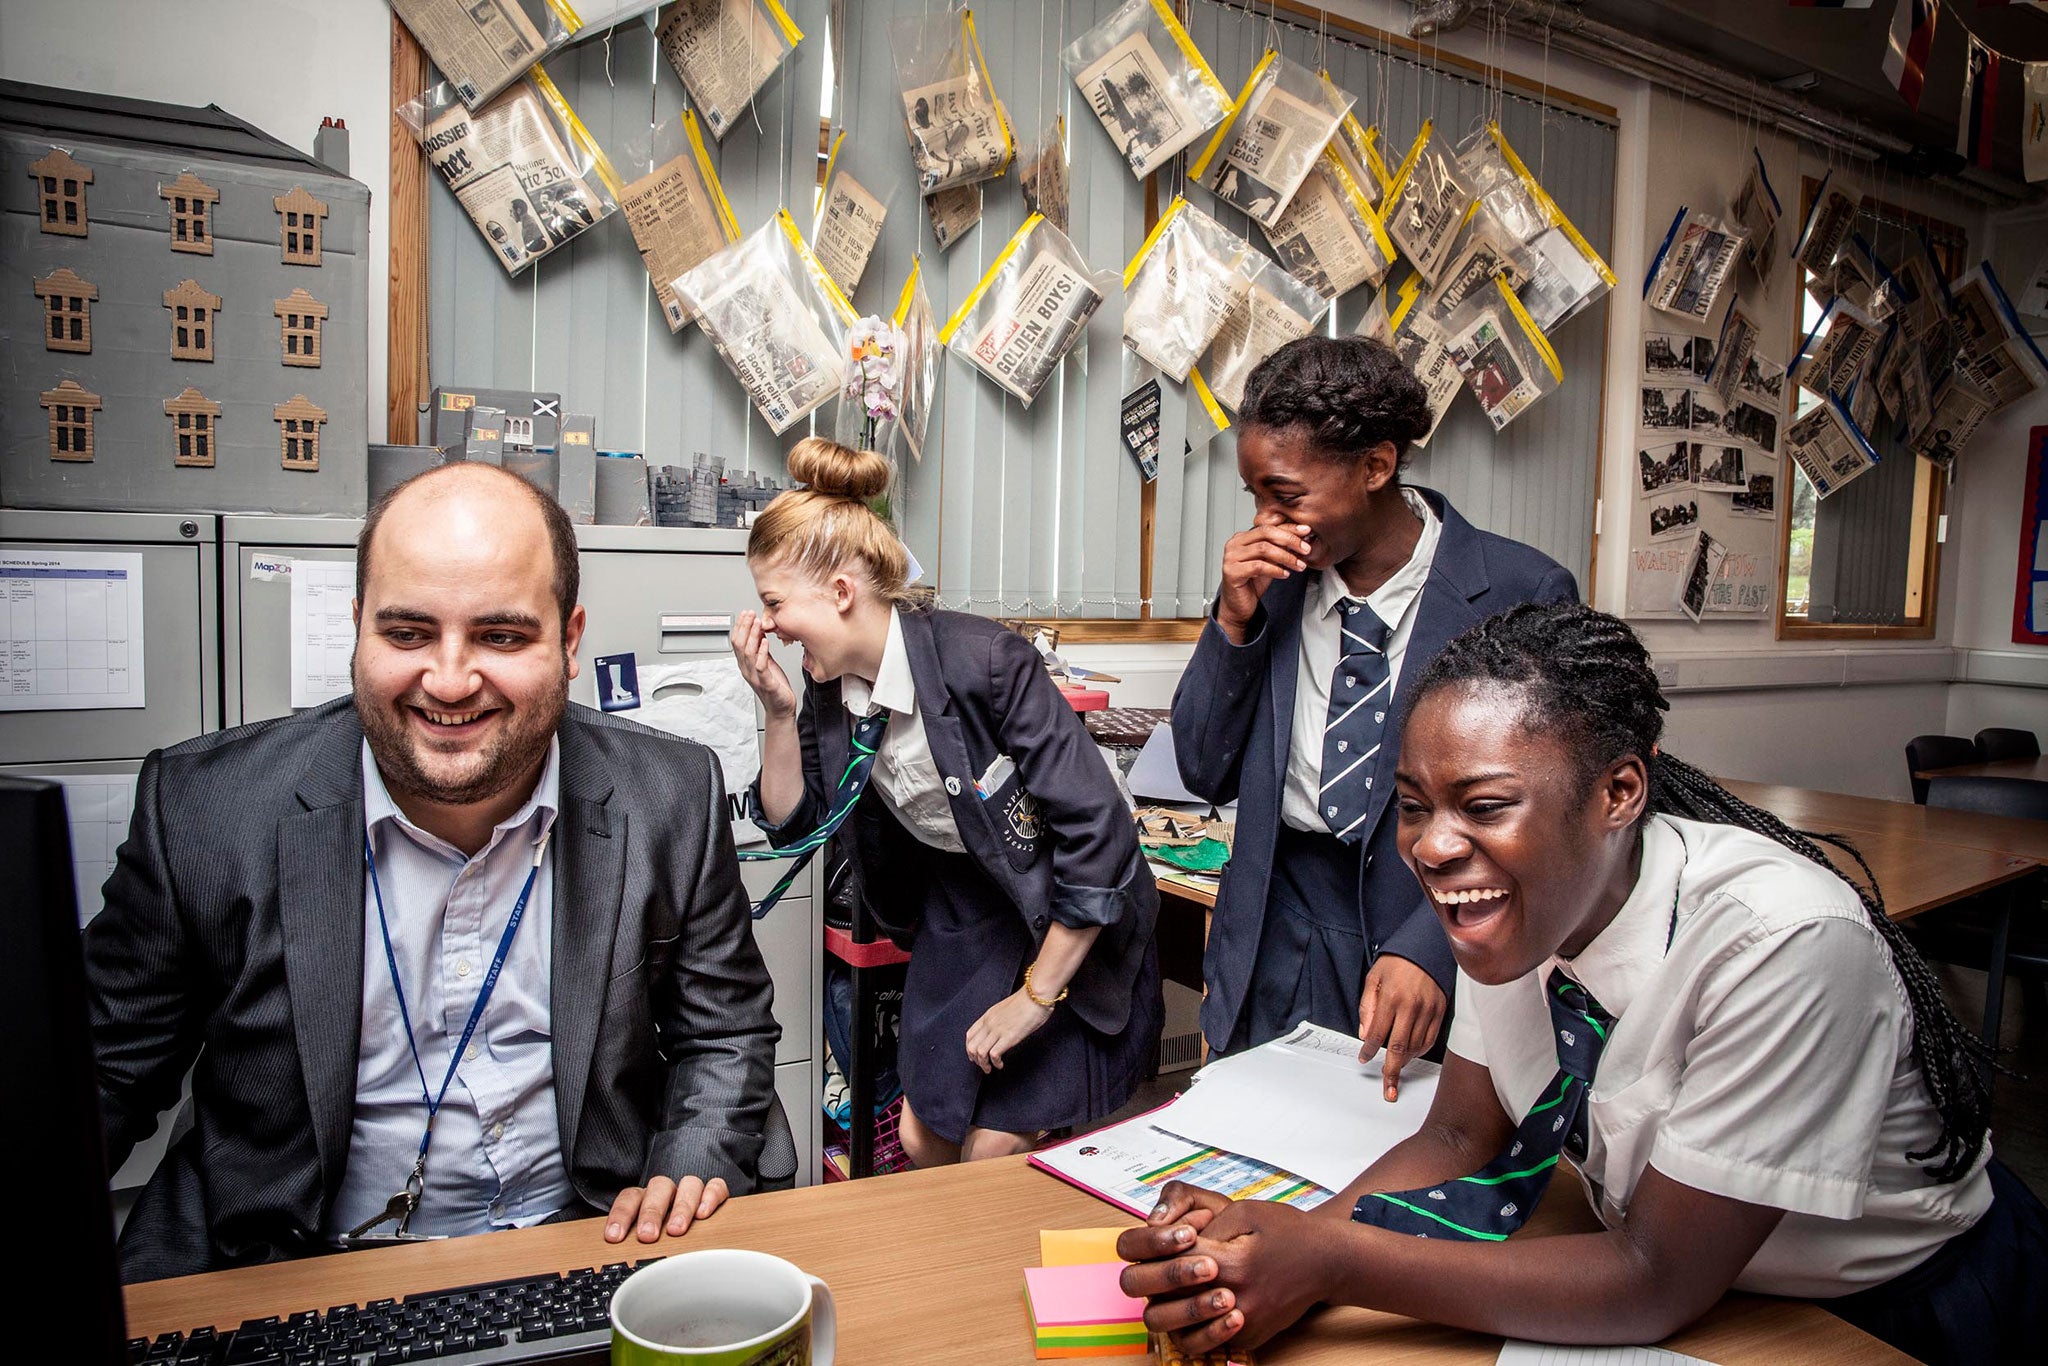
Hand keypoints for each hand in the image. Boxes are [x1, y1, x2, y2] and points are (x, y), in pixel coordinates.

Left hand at [603, 1175, 729, 1243]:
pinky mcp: (715, 1194)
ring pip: (688, 1184)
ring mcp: (691, 1192)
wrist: (699, 1238)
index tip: (614, 1236)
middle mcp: (668, 1192)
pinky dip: (710, 1197)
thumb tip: (621, 1269)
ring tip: (676, 1230)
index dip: (621, 1214)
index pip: (630, 1197)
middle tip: (648, 1235)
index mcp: (645, 1199)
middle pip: (659, 1188)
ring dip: (681, 1207)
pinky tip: (703, 1214)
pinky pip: (716, 1186)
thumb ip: (634, 1248)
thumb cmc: (663, 1242)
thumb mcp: (645, 1244)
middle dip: (652, 1212)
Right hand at [729, 611, 795, 718]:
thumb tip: (760, 632)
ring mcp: (755, 677)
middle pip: (739, 645)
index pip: (737, 642)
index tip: (745, 613)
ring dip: (752, 636)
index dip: (740, 627)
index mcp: (746, 664)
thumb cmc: (775, 687)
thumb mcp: (767, 663)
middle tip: (749, 614)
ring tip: (757, 623)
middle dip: (744, 627)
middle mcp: (747, 670)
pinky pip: (760, 667)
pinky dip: (762, 653)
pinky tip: (765, 642)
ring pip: (748, 653)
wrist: (781, 708)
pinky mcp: (766, 683)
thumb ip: (762, 650)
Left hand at [965, 989, 1054, 1073]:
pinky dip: (995, 1063)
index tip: (974, 1056)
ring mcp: (998, 1030)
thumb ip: (1000, 1019)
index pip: (970, 1035)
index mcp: (988, 1015)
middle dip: (975, 1060)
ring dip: (983, 1064)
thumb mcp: (1007, 1009)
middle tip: (983, 1066)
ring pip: (980, 1052)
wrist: (1037, 995)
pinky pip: (993, 1054)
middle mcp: (990, 1023)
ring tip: (990, 1068)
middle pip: (971, 1046)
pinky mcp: (1009, 1037)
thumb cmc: (1028, 1000)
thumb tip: (1001, 1030)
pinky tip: (1001, 1064)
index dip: (969, 1048)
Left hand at [1118, 1185, 1328, 1352]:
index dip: (1161, 1247)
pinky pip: (1205, 1340)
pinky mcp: (1248, 1338)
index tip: (1164, 1239)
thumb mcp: (1243, 1212)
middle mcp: (1237, 1300)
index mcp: (1233, 1264)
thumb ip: (1203, 1225)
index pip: (1174, 1261)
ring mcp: (1243, 1325)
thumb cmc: (1286, 1231)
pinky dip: (1194, 1324)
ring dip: (1171, 1308)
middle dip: (1158, 1280)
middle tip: (1158, 1265)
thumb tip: (1171, 1240)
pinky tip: (1195, 1301)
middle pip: (1171, 1299)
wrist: (1326, 1262)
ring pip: (1181, 1329)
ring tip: (1173, 1287)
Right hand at [1216, 510, 1312, 642]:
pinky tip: (1285, 574)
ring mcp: (1231, 557)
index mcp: (1242, 537)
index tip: (1306, 531)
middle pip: (1266, 533)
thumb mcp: (1271, 561)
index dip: (1289, 528)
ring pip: (1263, 549)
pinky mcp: (1232, 572)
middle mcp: (1234, 544)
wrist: (1239, 606)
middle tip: (1305, 549)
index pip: (1268, 526)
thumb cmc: (1253, 583)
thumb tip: (1303, 536)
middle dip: (1290, 540)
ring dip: (1286, 557)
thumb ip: (1282, 547)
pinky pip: (1258, 566)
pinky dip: (1275, 569)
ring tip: (1298, 565)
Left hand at [1357, 954, 1445, 1100]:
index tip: (1364, 1059)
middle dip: (1391, 1071)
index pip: (1378, 1033)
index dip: (1369, 1050)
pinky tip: (1410, 1055)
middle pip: (1399, 1048)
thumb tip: (1365, 1035)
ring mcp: (1428, 1010)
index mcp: (1391, 998)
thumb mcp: (1373, 979)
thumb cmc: (1396, 962)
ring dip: (1404, 1062)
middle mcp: (1411, 1006)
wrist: (1424, 948)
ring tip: (1395, 1070)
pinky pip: (1430, 1039)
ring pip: (1415, 1046)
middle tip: (1388, 1089)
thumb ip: (1367, 1008)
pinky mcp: (1440, 1012)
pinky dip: (1419, 1051)